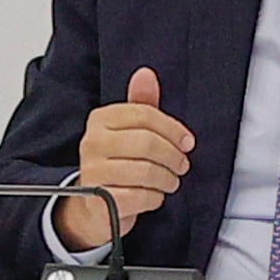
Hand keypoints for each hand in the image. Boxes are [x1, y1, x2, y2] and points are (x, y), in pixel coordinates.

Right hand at [64, 67, 194, 253]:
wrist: (94, 205)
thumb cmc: (117, 164)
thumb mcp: (129, 131)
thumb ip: (141, 104)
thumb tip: (146, 74)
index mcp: (100, 119)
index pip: (145, 114)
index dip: (173, 128)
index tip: (187, 142)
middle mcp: (92, 142)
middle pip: (148, 142)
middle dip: (174, 156)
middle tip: (182, 165)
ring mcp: (94, 172)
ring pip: (148, 171)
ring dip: (168, 179)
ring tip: (170, 181)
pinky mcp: (100, 200)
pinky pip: (142, 196)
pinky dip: (156, 198)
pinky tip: (154, 195)